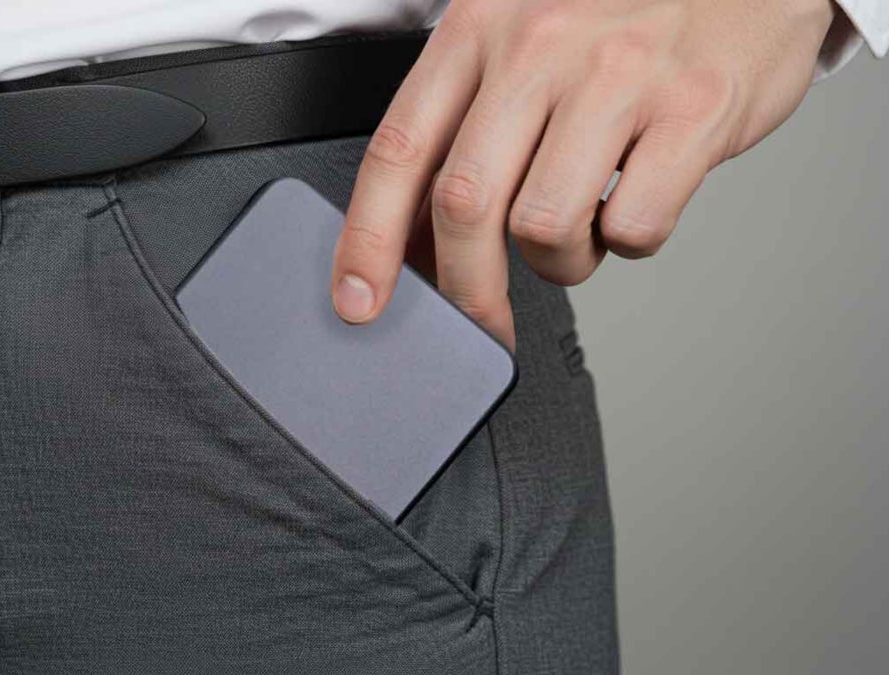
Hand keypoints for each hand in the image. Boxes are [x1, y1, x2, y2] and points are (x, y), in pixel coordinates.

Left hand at [331, 0, 836, 349]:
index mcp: (480, 27)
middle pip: (465, 202)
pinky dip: (629, 240)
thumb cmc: (622, 13)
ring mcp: (619, 75)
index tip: (358, 301)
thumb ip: (464, 129)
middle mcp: (540, 44)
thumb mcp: (521, 41)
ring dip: (559, 260)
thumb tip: (411, 238)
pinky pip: (634, 226)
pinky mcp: (693, 110)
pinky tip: (636, 200)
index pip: (398, 149)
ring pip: (545, 225)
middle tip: (481, 320)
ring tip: (582, 225)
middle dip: (465, 287)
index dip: (366, 239)